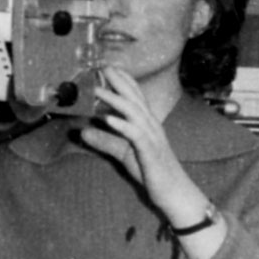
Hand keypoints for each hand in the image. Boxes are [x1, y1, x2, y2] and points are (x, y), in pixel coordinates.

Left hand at [81, 66, 177, 199]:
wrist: (174, 192)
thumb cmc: (152, 171)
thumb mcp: (124, 153)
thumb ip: (105, 141)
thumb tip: (83, 132)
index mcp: (147, 124)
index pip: (136, 96)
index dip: (123, 80)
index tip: (108, 66)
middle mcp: (151, 126)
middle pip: (135, 98)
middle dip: (119, 81)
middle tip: (102, 67)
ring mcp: (153, 137)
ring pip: (134, 112)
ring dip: (115, 100)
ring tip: (97, 90)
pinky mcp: (150, 151)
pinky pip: (136, 135)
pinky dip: (122, 125)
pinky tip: (108, 119)